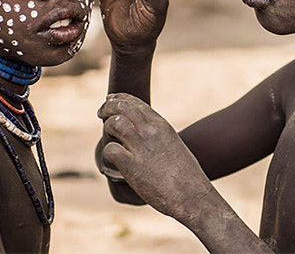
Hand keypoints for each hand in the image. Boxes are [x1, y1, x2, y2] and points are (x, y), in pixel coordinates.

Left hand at [98, 93, 213, 223]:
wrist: (193, 196)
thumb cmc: (187, 177)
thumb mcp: (174, 146)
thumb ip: (159, 138)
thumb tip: (146, 141)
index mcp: (161, 125)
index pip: (136, 103)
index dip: (120, 99)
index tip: (111, 100)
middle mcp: (150, 131)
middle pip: (121, 107)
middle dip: (108, 107)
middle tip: (101, 112)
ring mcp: (140, 146)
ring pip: (114, 124)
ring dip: (107, 128)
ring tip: (106, 135)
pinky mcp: (131, 165)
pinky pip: (110, 150)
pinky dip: (107, 153)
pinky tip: (110, 160)